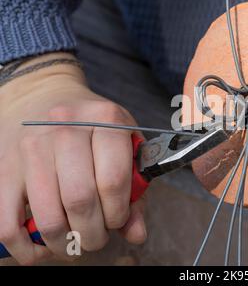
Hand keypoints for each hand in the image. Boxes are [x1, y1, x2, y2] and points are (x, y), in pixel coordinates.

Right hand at [0, 53, 146, 264]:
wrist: (44, 96)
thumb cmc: (94, 127)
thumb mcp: (124, 144)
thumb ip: (135, 190)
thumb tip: (137, 235)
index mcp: (105, 120)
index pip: (113, 181)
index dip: (119, 213)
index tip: (118, 220)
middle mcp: (66, 129)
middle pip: (80, 201)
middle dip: (94, 234)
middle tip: (98, 236)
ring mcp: (31, 148)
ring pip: (48, 218)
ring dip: (65, 244)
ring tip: (76, 241)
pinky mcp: (5, 168)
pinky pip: (8, 223)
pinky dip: (27, 248)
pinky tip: (43, 249)